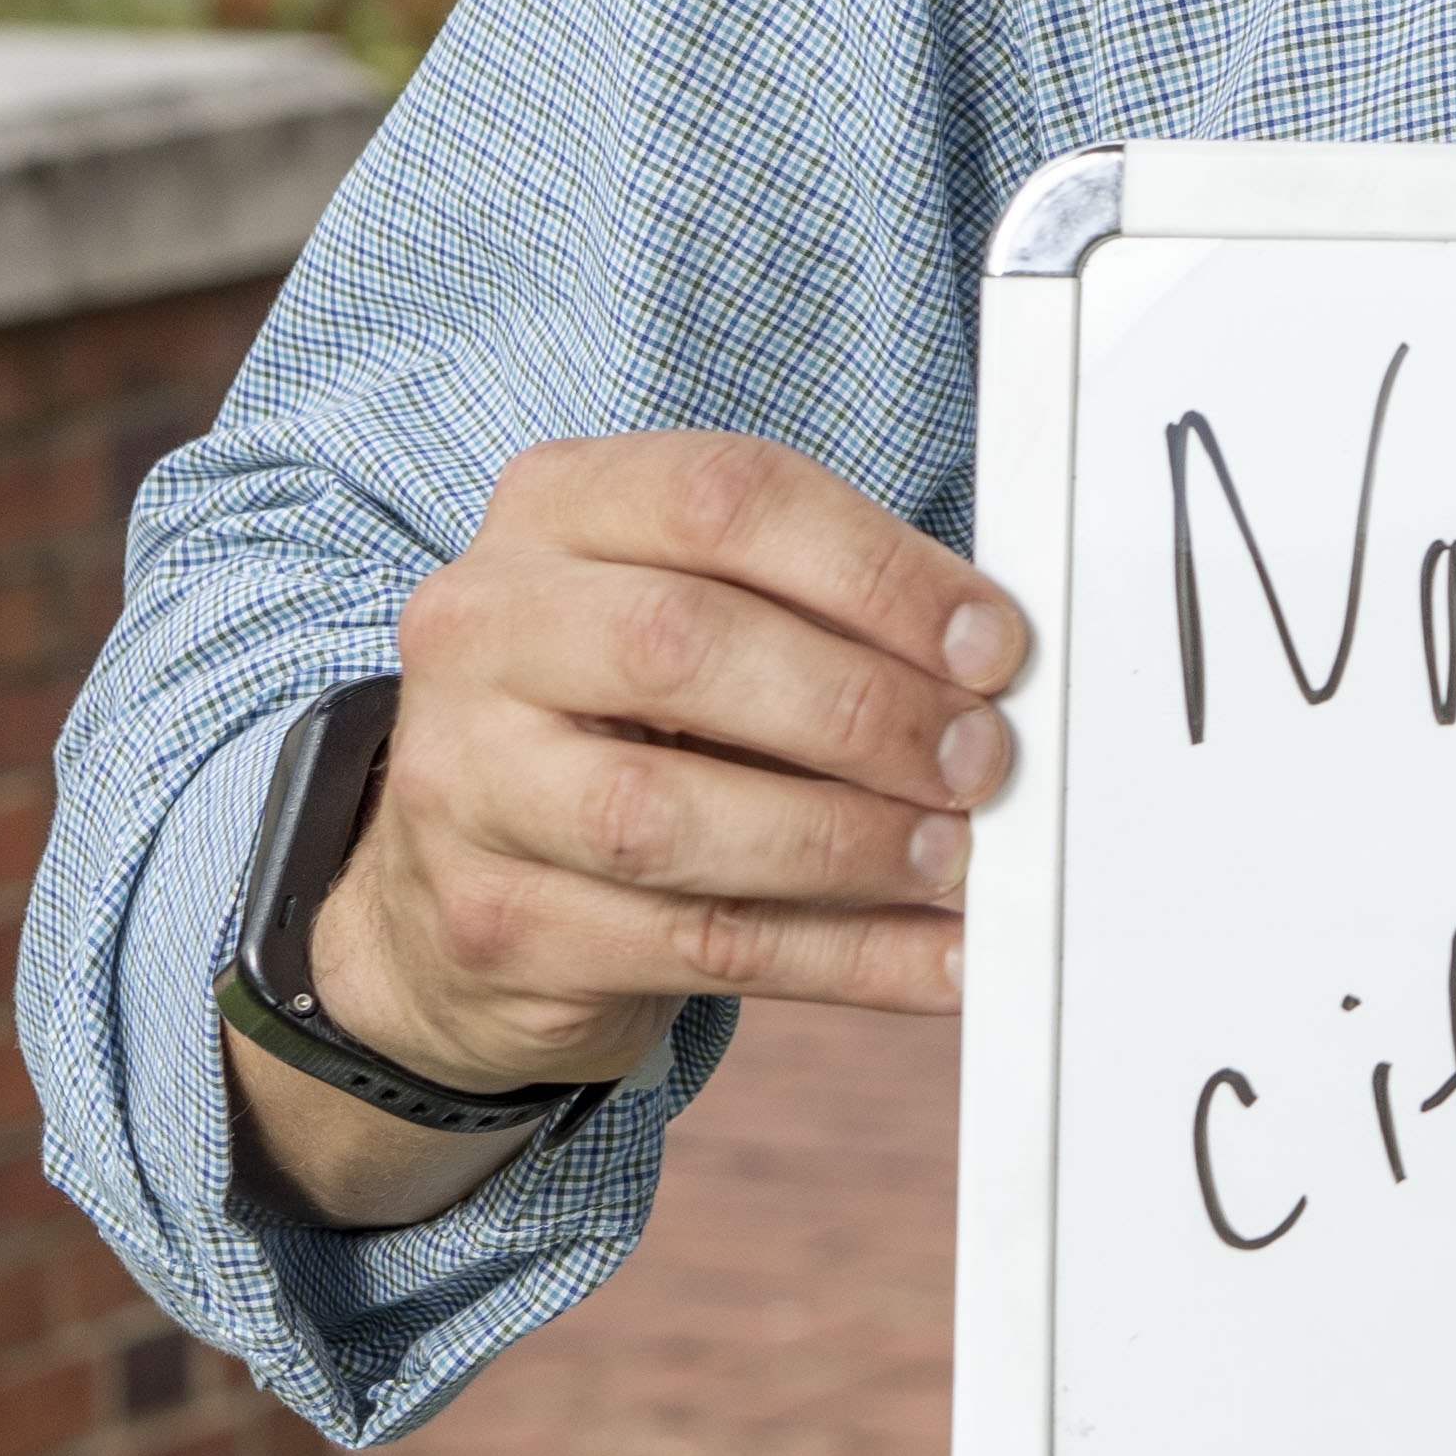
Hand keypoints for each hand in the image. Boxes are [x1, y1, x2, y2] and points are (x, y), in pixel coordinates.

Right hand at [232, 436, 1021, 1225]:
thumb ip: (823, 612)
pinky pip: (698, 949)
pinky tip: (941, 956)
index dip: (879, 571)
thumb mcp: (700, 615)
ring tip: (955, 857)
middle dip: (864, 708)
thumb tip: (997, 666)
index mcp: (555, 510)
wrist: (458, 887)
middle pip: (684, 644)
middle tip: (983, 760)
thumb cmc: (630, 718)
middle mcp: (484, 629)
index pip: (724, 497)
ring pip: (669, 816)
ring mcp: (468, 784)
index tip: (993, 644)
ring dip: (848, 842)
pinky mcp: (496, 925)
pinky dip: (848, 957)